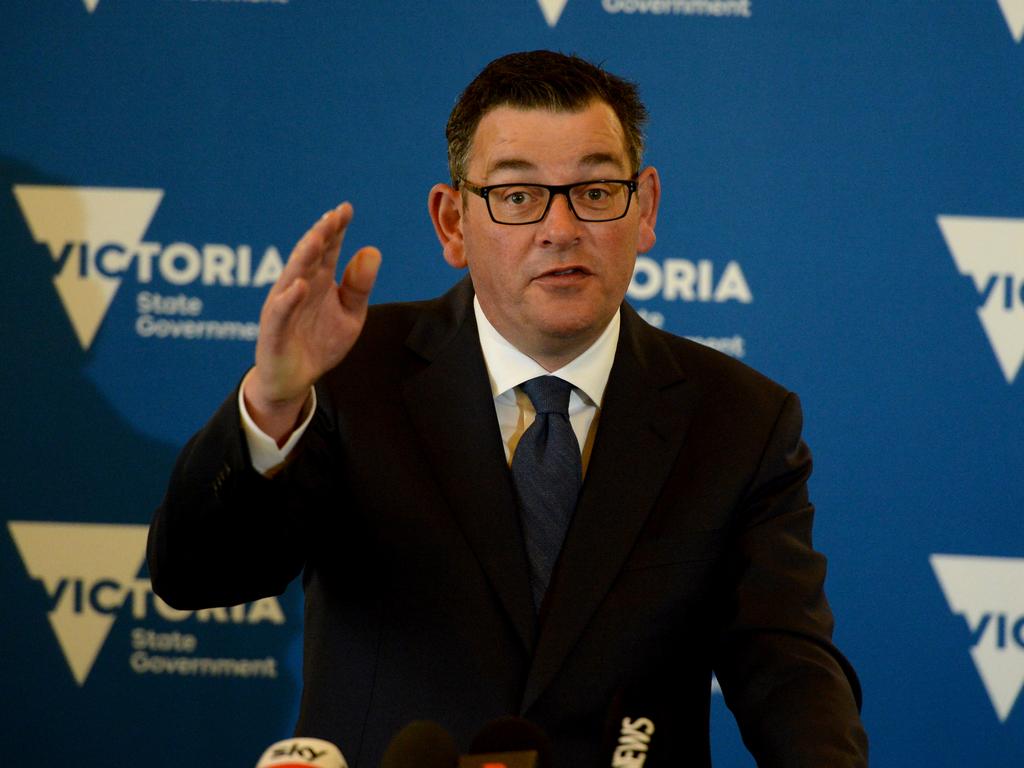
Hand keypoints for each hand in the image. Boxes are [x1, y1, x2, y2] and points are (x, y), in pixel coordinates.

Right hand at [245, 202, 380, 440]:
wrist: (296, 379)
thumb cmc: (321, 342)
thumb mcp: (350, 314)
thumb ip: (359, 286)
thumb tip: (372, 250)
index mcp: (319, 280)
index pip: (328, 248)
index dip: (335, 228)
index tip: (346, 209)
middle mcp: (299, 287)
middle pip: (309, 257)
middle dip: (320, 236)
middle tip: (332, 217)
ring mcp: (284, 306)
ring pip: (293, 277)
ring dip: (303, 258)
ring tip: (317, 239)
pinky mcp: (274, 331)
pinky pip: (281, 313)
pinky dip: (289, 299)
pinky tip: (300, 286)